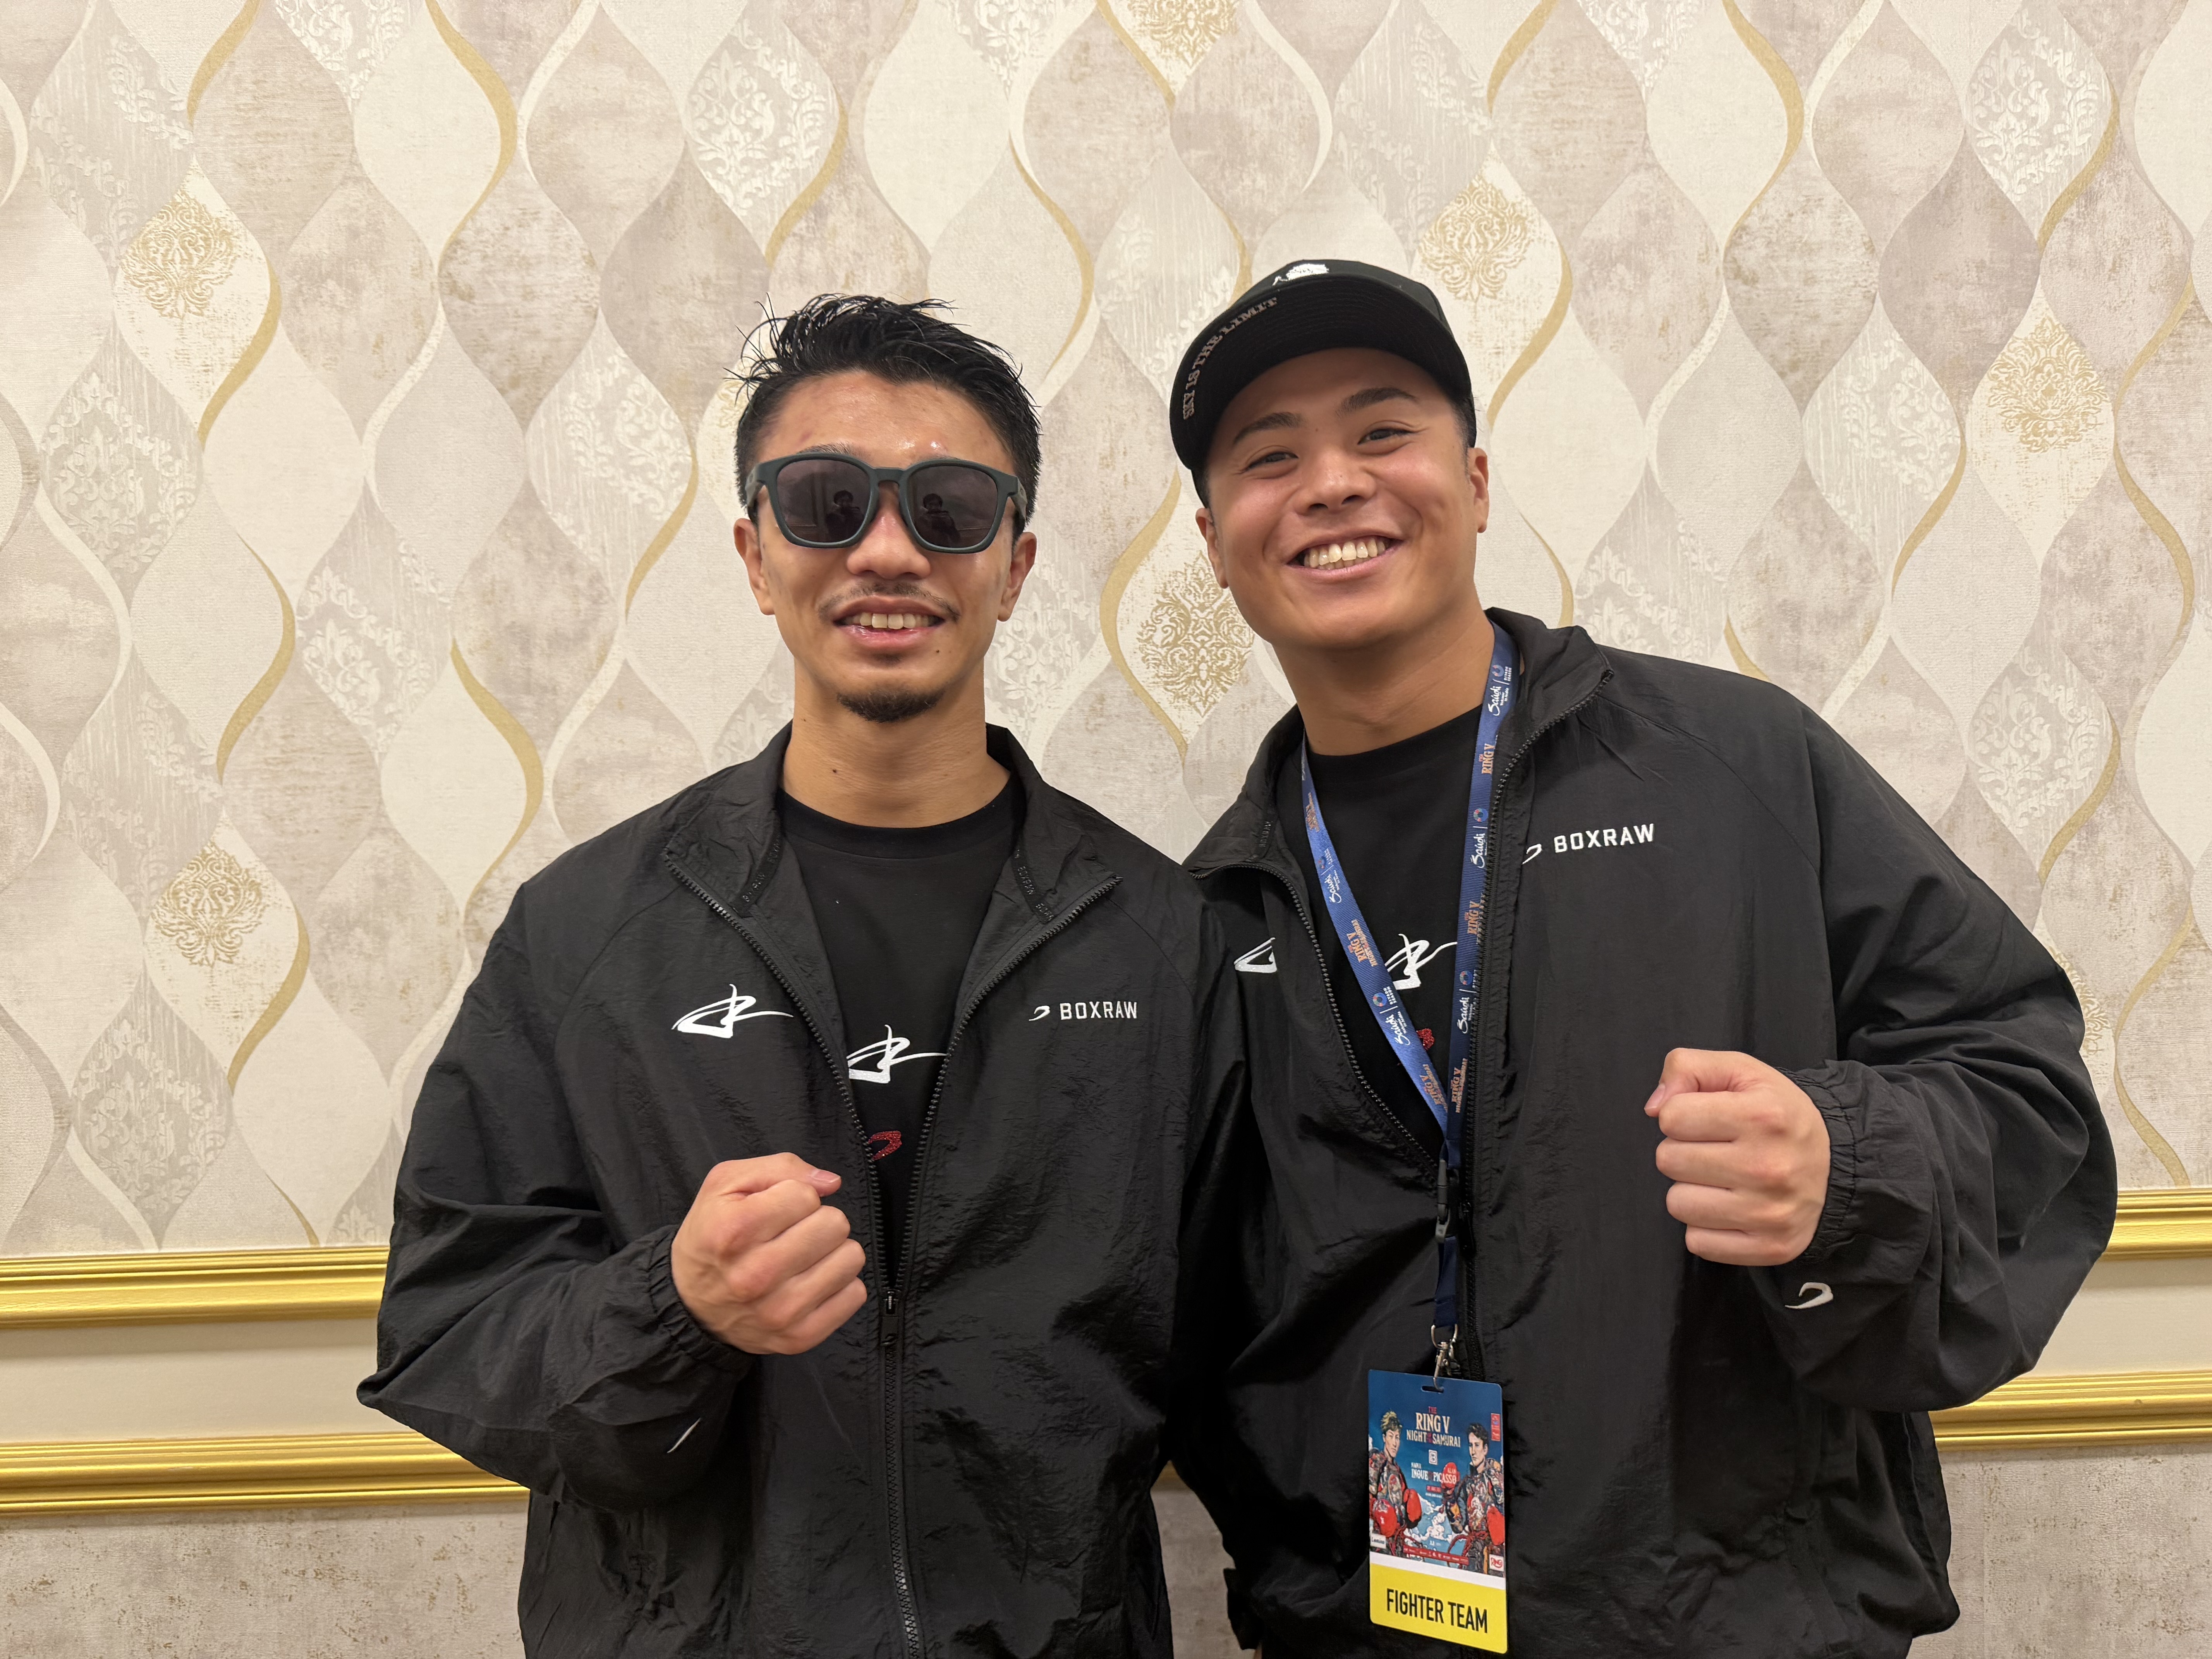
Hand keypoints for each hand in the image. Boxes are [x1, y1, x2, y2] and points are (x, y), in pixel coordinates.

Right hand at [671, 1154, 868, 1353]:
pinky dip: (840, 1283)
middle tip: (795, 1233)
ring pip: (850, 1257)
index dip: (796, 1195)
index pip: (805, 1195)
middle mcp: (755, 1276)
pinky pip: (854, 1294)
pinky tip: (813, 1281)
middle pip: (834, 1224)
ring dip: (833, 1251)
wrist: (691, 1305)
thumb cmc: (712, 1236)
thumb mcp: (726, 1185)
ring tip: (806, 1257)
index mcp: (734, 1231)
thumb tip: (831, 1182)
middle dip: (818, 1220)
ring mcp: (780, 1312)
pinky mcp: (800, 1337)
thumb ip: (779, 1168)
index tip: (779, 1210)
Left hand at [1645, 1049, 1829, 1265]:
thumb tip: (1653, 1109)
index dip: (1680, 1115)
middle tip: (1717, 1150)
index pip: (1672, 1118)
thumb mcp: (1742, 1072)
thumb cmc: (1778, 1116)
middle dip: (1684, 1151)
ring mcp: (1769, 1213)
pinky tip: (1731, 1208)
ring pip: (1678, 1204)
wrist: (1837, 1165)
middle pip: (1668, 1161)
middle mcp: (1767, 1167)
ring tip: (1723, 1179)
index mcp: (1762, 1116)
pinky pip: (1697, 1242)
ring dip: (1691, 1190)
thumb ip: (1688, 1068)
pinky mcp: (1770, 1248)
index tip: (1706, 1120)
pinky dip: (1706, 1226)